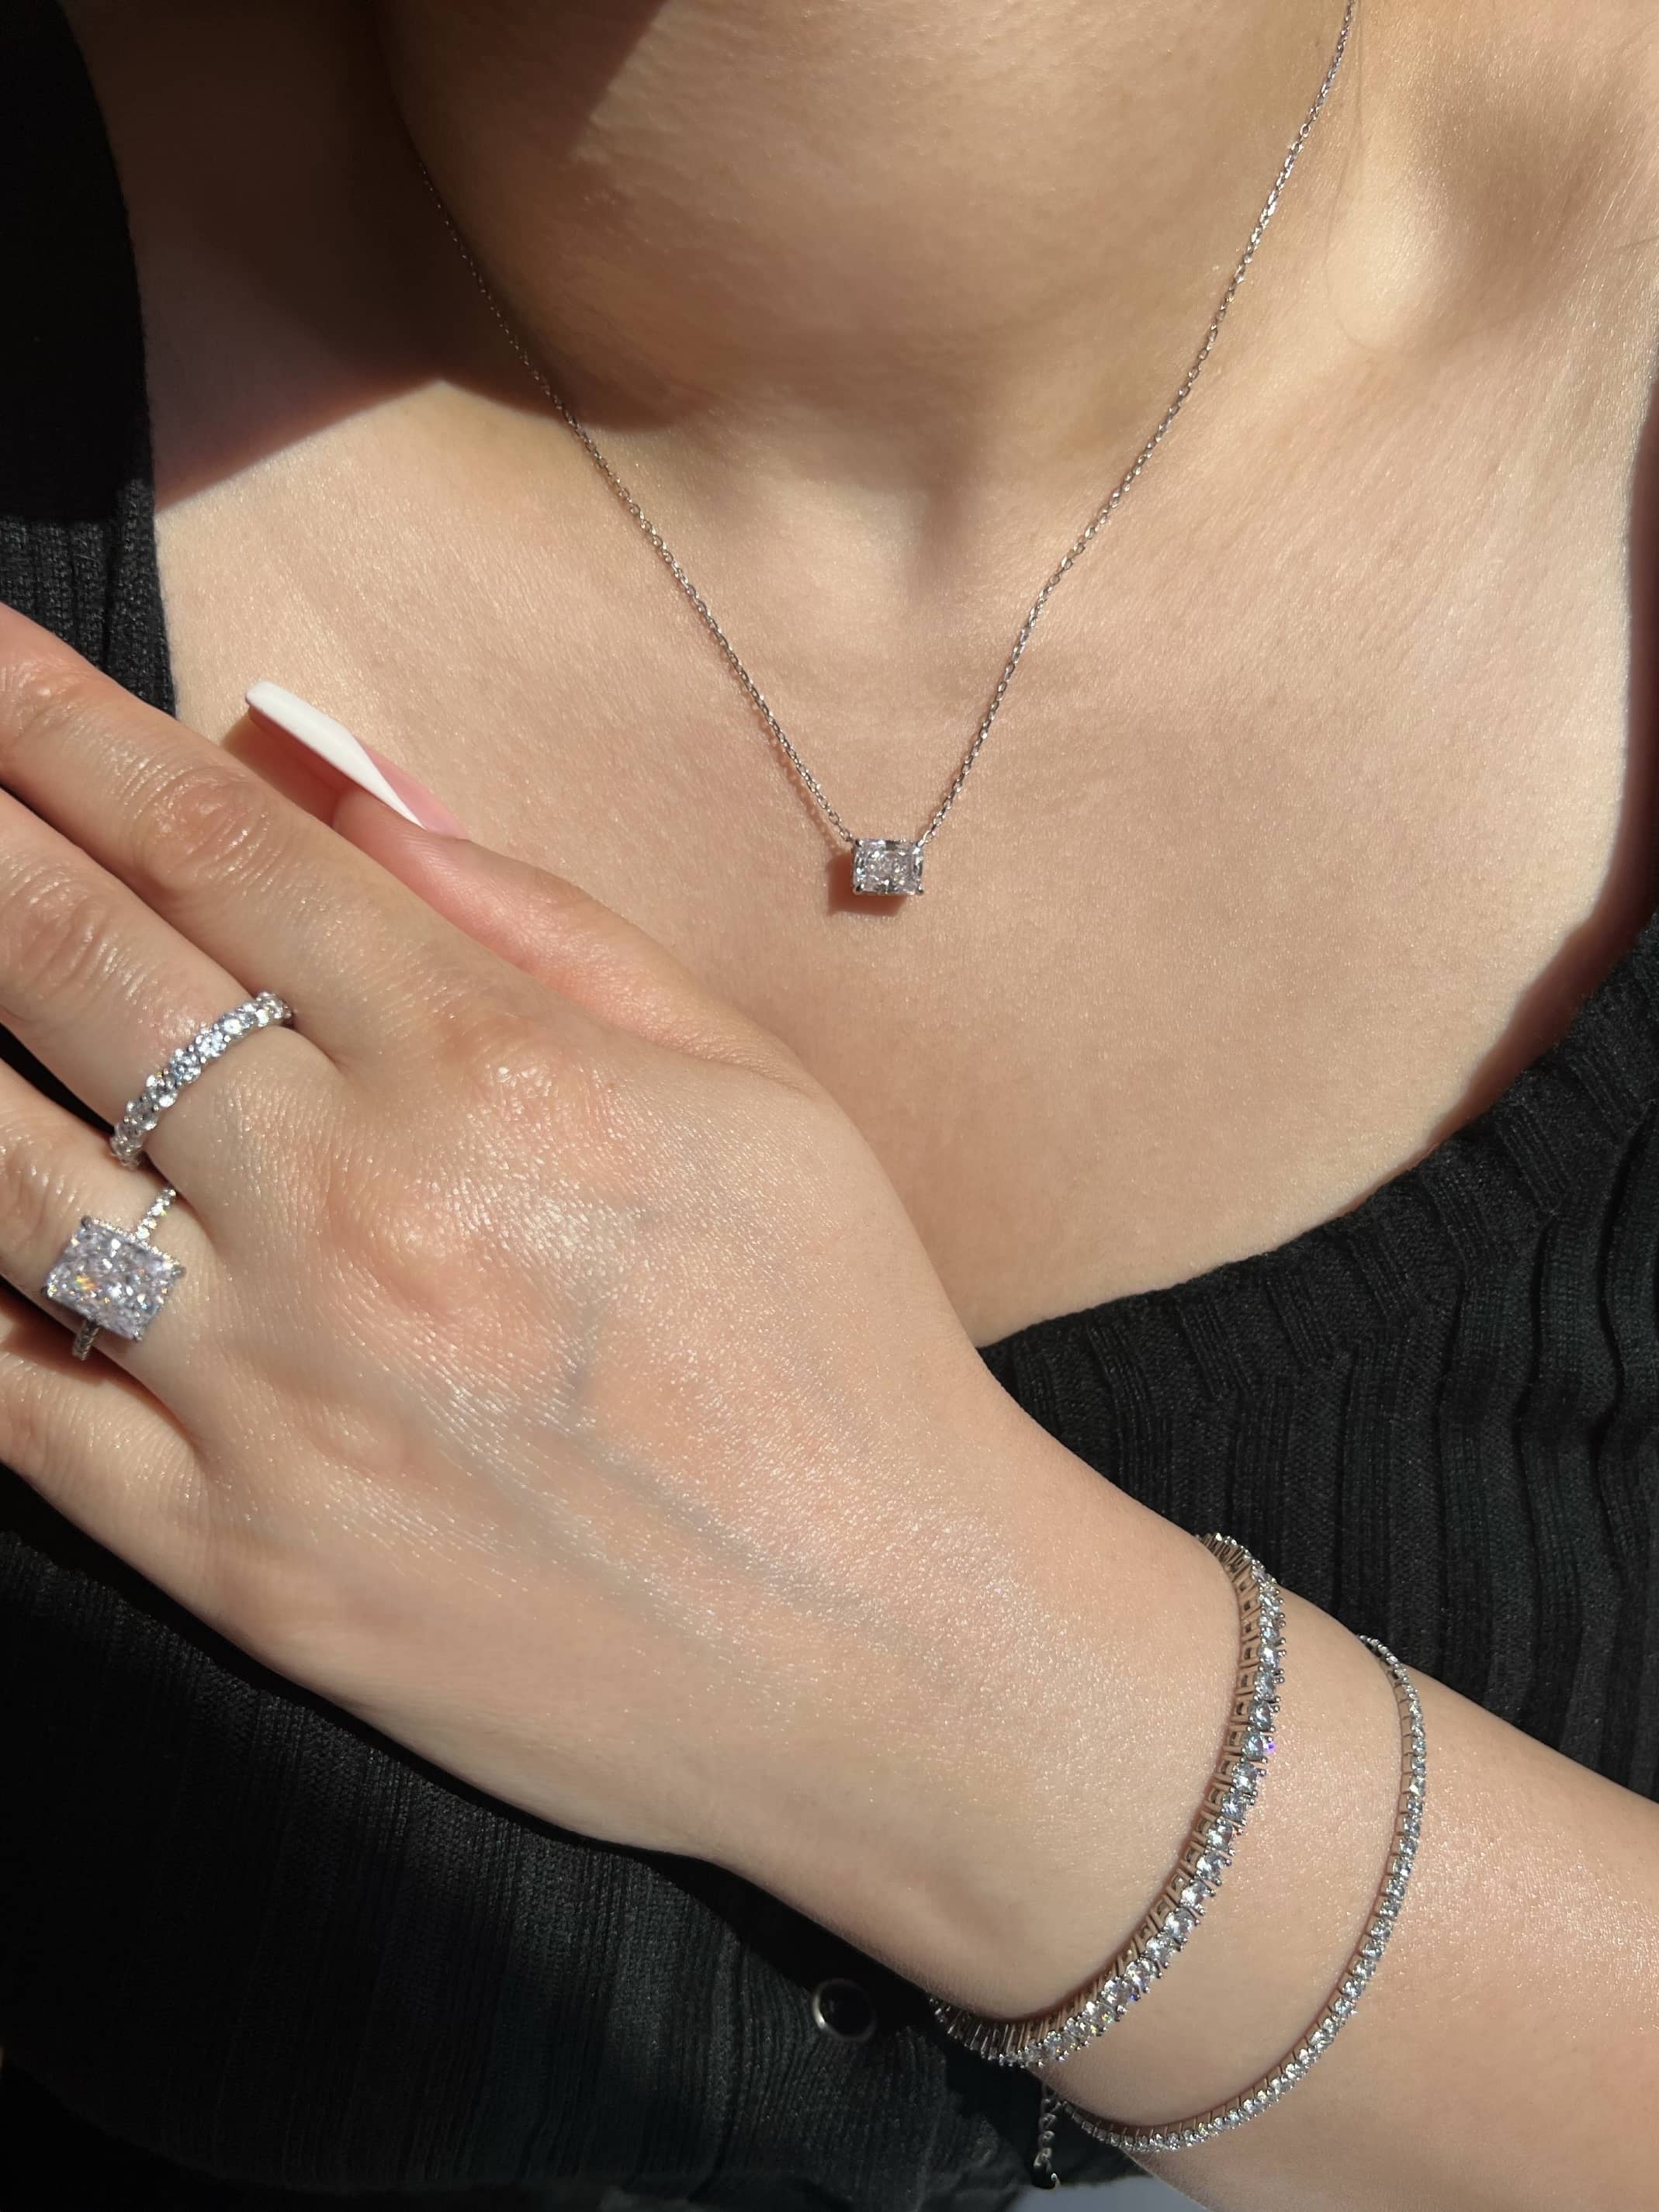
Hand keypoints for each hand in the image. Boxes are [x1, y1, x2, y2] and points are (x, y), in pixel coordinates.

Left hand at [0, 608, 1114, 1987]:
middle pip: (69, 966)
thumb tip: (348, 802)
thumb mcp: (752, 1089)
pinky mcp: (237, 1561)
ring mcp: (274, 1395)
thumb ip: (544, 929)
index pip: (218, 846)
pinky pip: (15, 1407)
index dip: (63, 731)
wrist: (886, 1648)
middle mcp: (354, 1211)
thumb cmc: (840, 1346)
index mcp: (491, 1071)